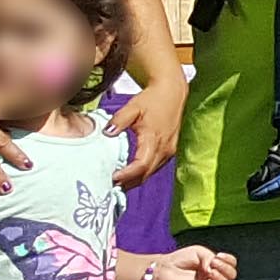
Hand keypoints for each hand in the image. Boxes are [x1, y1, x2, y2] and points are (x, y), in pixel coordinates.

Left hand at [114, 69, 182, 184]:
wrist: (172, 93)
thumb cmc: (152, 99)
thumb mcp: (132, 107)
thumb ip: (119, 120)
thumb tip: (107, 133)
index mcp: (154, 138)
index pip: (141, 165)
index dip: (126, 175)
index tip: (112, 178)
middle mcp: (165, 148)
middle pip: (145, 174)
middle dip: (128, 183)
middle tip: (108, 187)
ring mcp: (169, 151)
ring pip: (150, 173)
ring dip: (134, 180)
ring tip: (116, 184)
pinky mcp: (169, 151)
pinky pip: (154, 167)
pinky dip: (142, 174)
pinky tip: (130, 175)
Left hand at [154, 246, 239, 279]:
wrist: (164, 268)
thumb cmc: (180, 259)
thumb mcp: (199, 252)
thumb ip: (210, 257)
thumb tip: (213, 269)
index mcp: (214, 266)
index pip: (231, 265)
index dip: (229, 260)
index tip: (219, 255)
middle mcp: (213, 276)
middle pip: (231, 276)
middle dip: (225, 268)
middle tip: (212, 263)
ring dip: (221, 278)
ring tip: (210, 272)